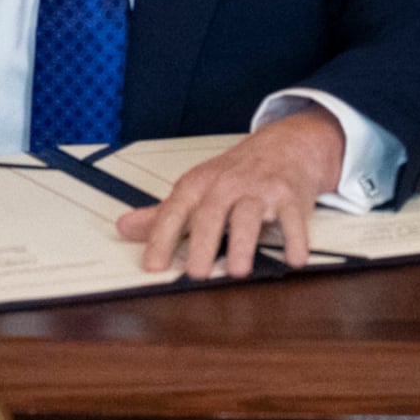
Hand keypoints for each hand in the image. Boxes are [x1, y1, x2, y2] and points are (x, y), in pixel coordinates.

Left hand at [121, 107, 344, 278]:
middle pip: (212, 213)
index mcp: (199, 185)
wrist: (285, 145)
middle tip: (197, 274)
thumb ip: (163, 214)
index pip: (174, 211)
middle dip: (204, 243)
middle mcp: (227, 185)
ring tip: (238, 271)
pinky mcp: (290, 196)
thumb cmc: (236, 174)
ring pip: (249, 215)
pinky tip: (293, 259)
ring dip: (243, 243)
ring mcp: (260, 189)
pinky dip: (295, 238)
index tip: (153, 266)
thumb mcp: (196, 189)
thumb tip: (124, 228)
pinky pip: (292, 218)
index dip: (161, 238)